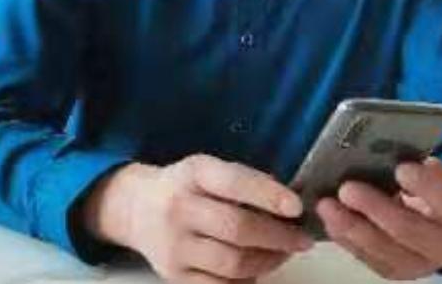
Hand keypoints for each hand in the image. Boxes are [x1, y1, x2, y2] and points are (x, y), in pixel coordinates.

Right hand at [83, 154, 312, 283]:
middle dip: (278, 236)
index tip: (298, 207)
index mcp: (193, 172)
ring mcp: (175, 246)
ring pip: (233, 264)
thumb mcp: (207, 169)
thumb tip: (290, 202)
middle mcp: (180, 208)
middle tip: (303, 238)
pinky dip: (247, 281)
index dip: (269, 195)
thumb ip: (242, 181)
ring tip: (284, 253)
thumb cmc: (186, 186)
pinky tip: (259, 268)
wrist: (138, 209)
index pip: (234, 182)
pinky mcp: (174, 277)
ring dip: (269, 261)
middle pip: (237, 228)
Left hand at [316, 157, 441, 279]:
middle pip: (409, 230)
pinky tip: (329, 221)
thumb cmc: (438, 189)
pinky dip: (346, 239)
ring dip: (351, 228)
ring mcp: (420, 263)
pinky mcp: (397, 270)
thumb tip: (384, 153)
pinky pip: (369, 259)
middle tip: (347, 189)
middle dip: (375, 209)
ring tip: (326, 206)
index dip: (425, 185)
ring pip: (384, 250)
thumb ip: (419, 165)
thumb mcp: (439, 171)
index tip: (402, 168)